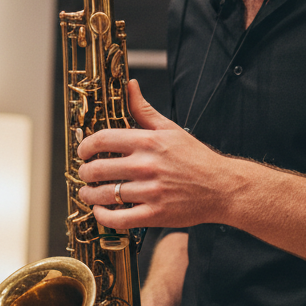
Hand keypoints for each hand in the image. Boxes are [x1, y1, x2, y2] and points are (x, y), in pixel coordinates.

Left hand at [76, 80, 229, 228]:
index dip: (86, 146)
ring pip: (104, 195)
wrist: (222, 187)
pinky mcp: (154, 214)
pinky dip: (103, 217)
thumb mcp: (170, 128)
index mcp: (148, 142)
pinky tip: (101, 211)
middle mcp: (146, 166)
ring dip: (89, 195)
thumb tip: (130, 86)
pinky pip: (117, 219)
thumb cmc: (196, 158)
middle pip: (97, 169)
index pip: (102, 139)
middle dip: (84, 172)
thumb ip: (144, 109)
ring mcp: (150, 191)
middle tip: (84, 174)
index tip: (83, 152)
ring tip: (88, 193)